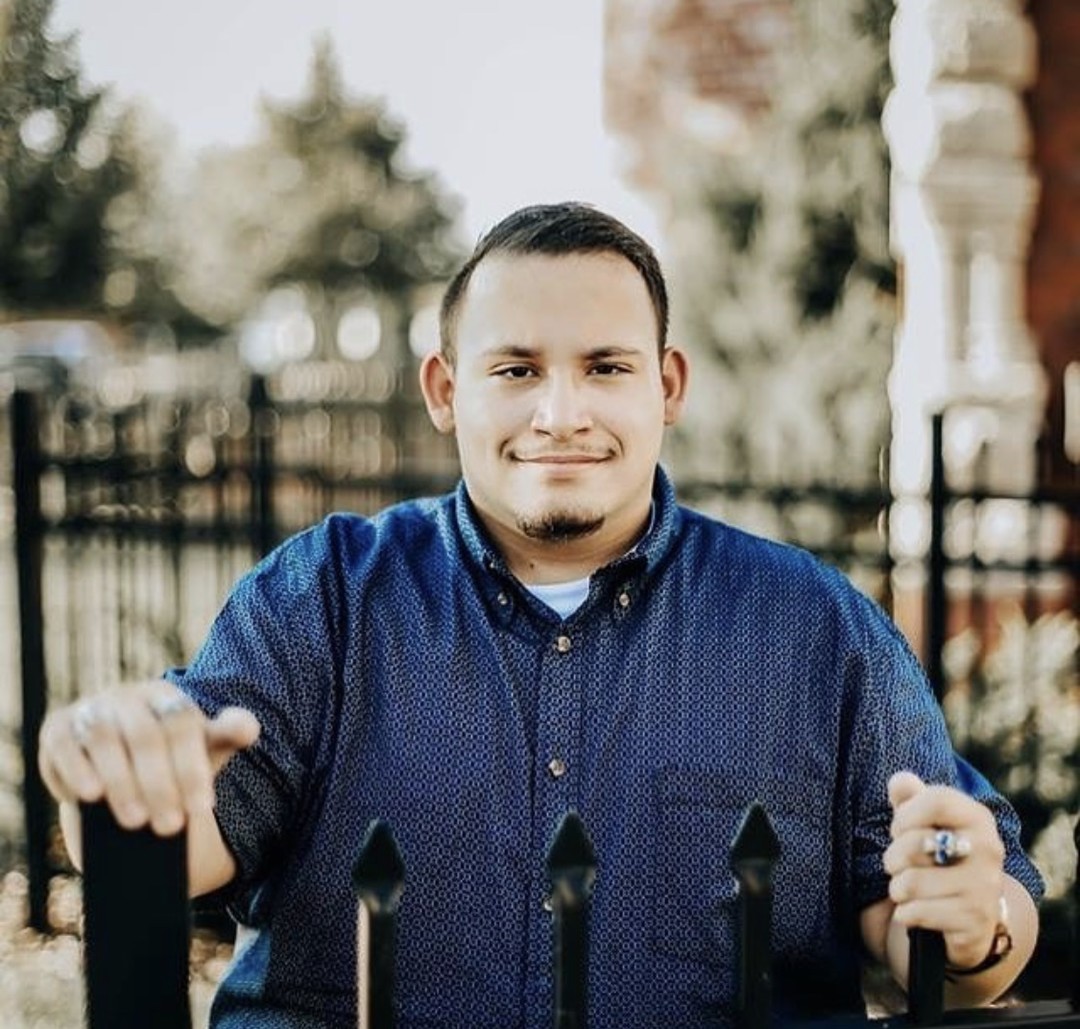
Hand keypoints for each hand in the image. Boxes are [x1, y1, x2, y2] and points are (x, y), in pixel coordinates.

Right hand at [39, 681, 259, 837]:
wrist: (119, 762)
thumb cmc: (169, 755)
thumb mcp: (202, 746)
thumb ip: (227, 734)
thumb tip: (249, 727)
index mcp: (166, 695)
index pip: (182, 724)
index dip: (192, 767)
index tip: (203, 808)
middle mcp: (127, 697)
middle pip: (144, 735)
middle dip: (159, 784)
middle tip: (170, 827)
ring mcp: (90, 709)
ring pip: (104, 739)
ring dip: (120, 782)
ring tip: (135, 821)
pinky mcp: (57, 728)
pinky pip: (63, 744)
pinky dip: (75, 770)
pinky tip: (90, 797)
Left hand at [883, 771, 1004, 971]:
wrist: (967, 916)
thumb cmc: (937, 857)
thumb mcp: (924, 822)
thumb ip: (910, 797)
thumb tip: (900, 781)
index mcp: (978, 818)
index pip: (936, 800)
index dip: (905, 814)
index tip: (899, 829)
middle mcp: (988, 850)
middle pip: (916, 842)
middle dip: (892, 857)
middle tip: (900, 865)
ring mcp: (985, 889)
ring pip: (911, 882)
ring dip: (897, 888)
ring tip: (908, 889)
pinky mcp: (975, 923)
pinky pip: (916, 913)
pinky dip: (905, 913)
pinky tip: (918, 911)